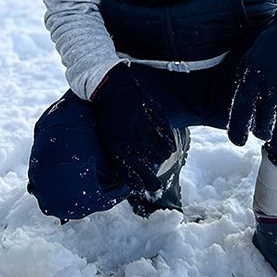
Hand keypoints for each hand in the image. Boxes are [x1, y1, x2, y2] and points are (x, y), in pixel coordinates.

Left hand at [91, 64, 175, 194]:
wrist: (110, 88)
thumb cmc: (108, 118)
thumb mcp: (107, 139)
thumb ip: (118, 158)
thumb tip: (133, 181)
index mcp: (114, 142)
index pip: (128, 169)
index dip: (141, 181)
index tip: (148, 188)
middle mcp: (128, 133)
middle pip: (149, 159)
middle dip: (154, 171)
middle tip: (157, 179)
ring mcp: (141, 120)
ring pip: (159, 145)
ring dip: (163, 153)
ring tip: (163, 156)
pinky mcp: (150, 109)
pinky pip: (164, 129)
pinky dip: (169, 139)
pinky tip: (169, 144)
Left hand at [227, 6, 276, 145]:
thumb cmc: (271, 46)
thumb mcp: (250, 60)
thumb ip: (243, 83)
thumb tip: (236, 108)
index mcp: (251, 79)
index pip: (240, 113)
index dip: (237, 132)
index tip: (238, 141)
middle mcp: (270, 90)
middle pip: (263, 129)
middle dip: (262, 132)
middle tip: (263, 130)